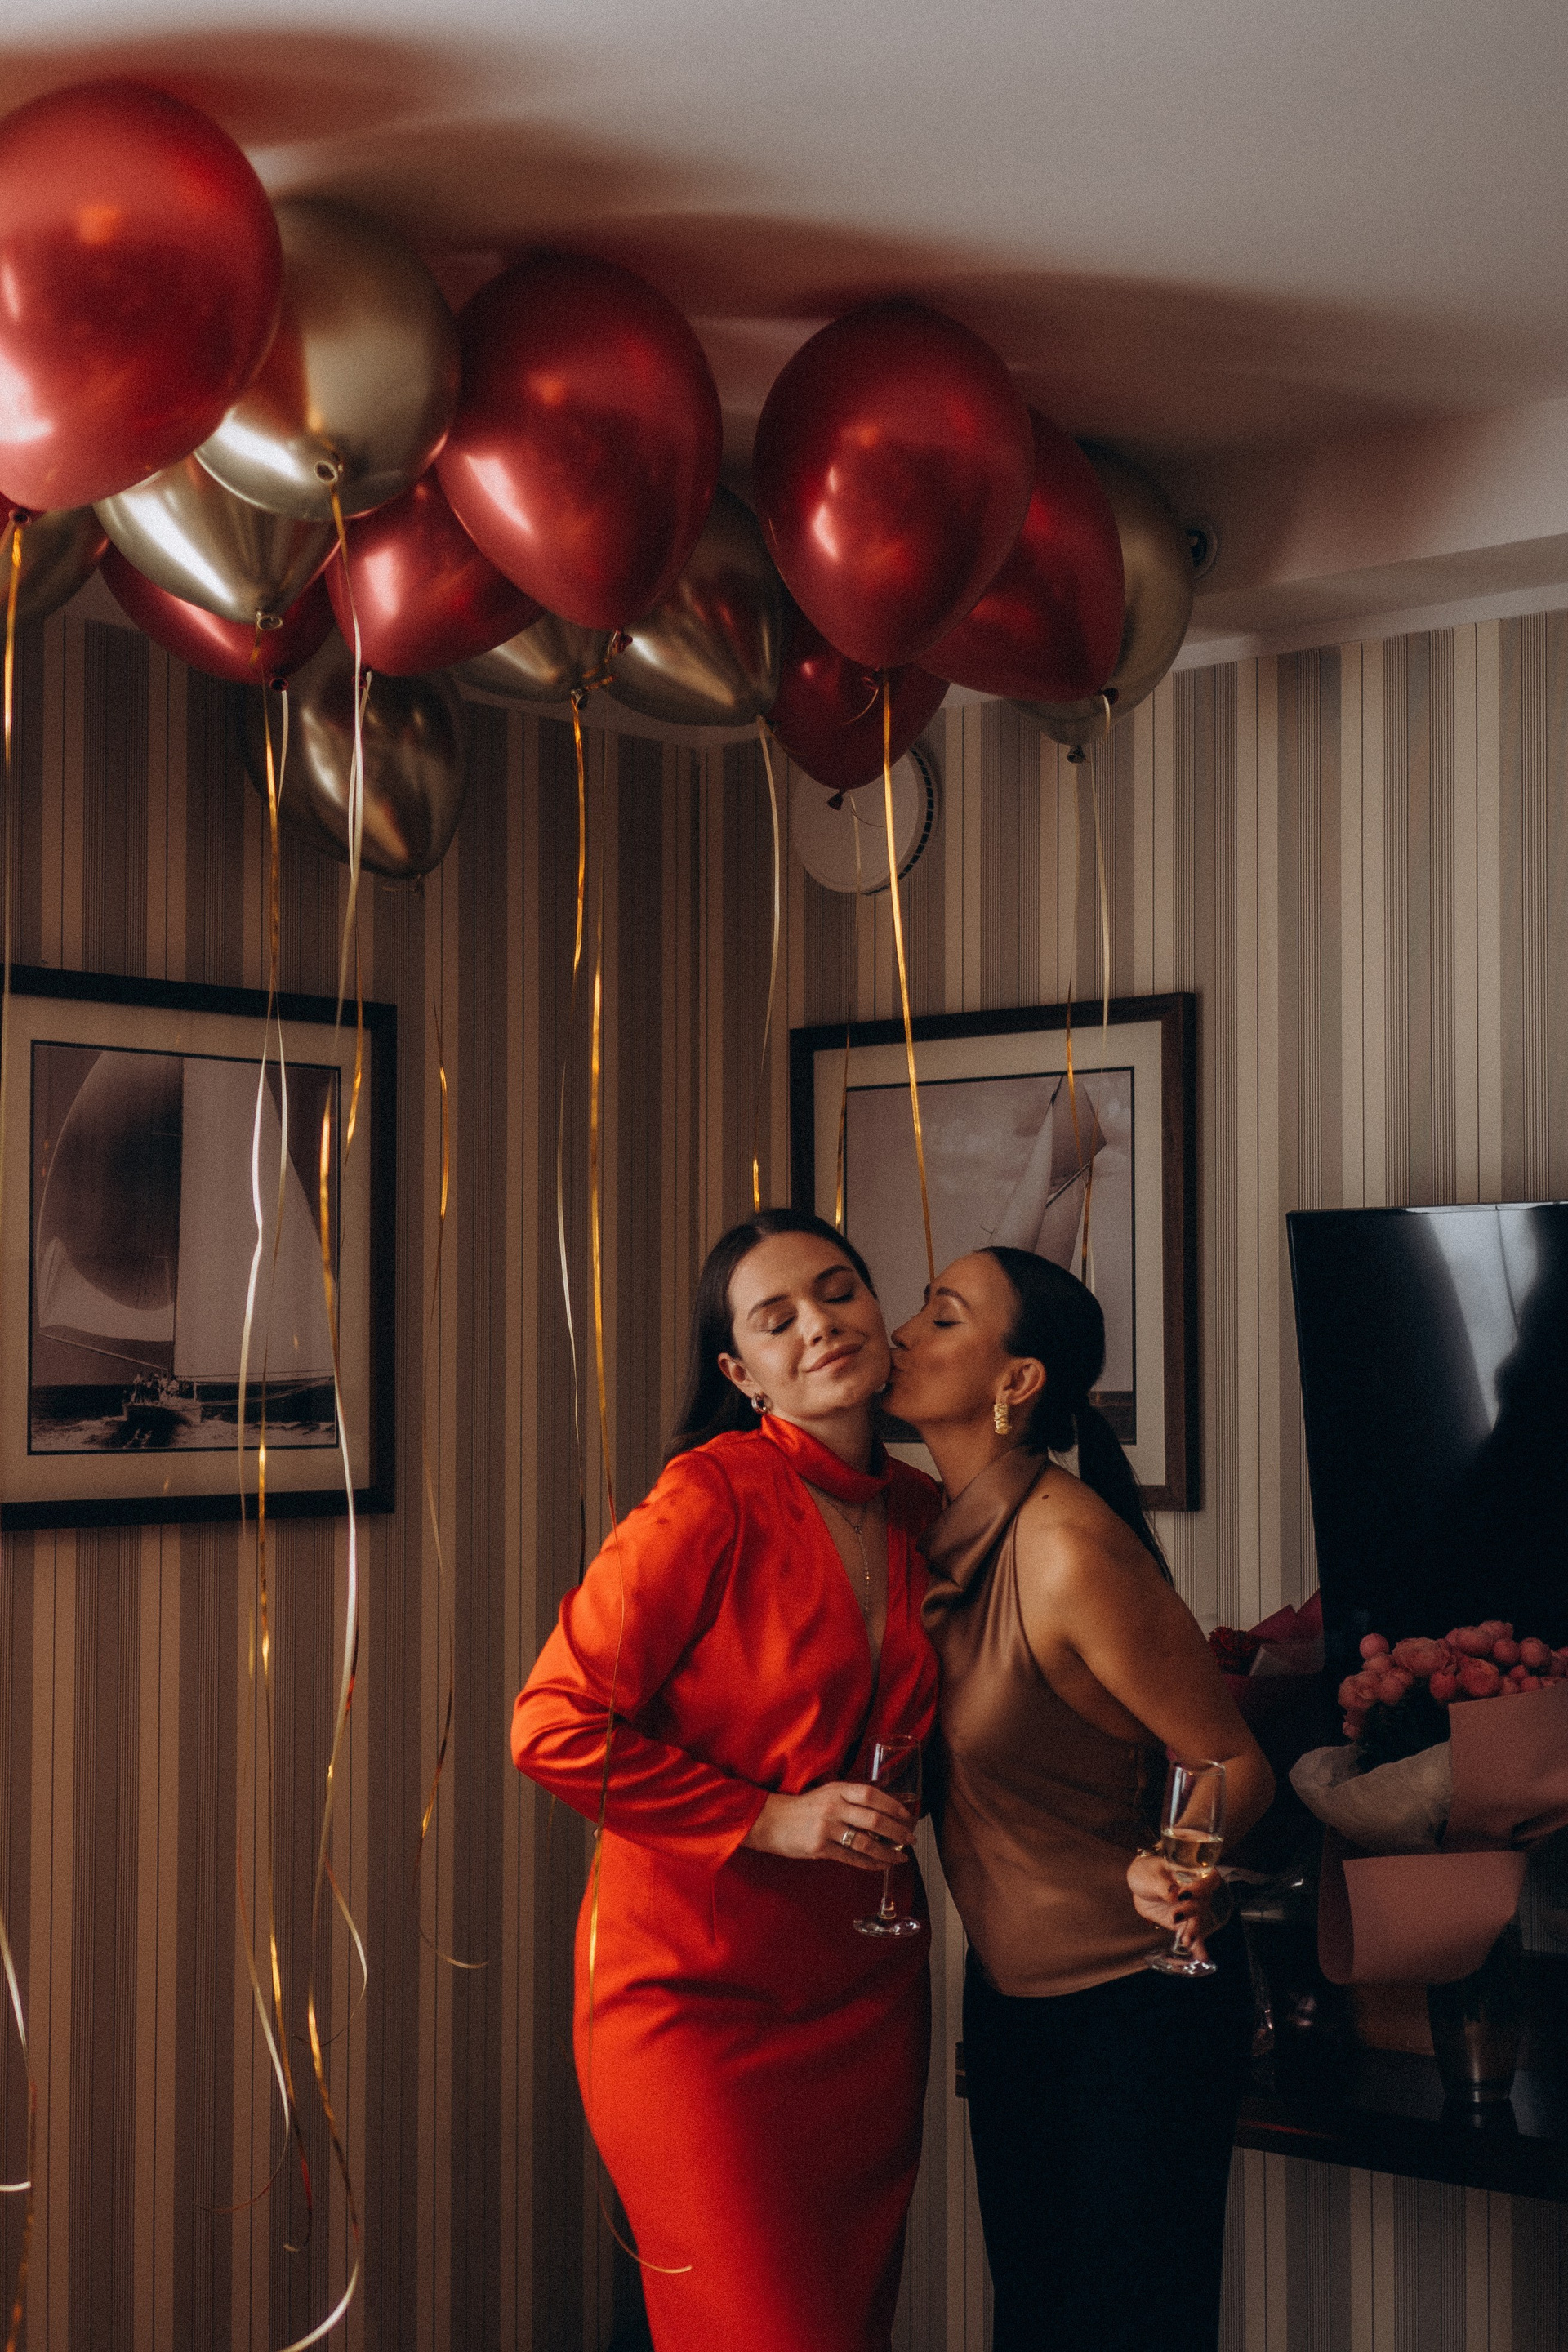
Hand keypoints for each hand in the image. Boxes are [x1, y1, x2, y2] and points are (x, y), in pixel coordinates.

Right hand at [743, 1781, 915, 1872]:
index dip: (893, 1806)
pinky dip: (870, 1864)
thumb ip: (850, 1799)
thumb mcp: (826, 1794)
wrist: (770, 1820)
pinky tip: (880, 1866)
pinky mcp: (820, 1848)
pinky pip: (852, 1858)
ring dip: (887, 1852)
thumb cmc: (803, 1808)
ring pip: (866, 1843)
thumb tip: (882, 1811)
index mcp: (837, 1790)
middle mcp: (834, 1807)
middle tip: (911, 1839)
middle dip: (898, 1831)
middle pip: (874, 1820)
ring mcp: (827, 1828)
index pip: (872, 1795)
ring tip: (900, 1857)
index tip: (908, 1816)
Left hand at [1127, 1850, 1228, 1965]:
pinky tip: (1202, 1957)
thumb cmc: (1146, 1872)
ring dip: (1194, 1931)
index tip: (1183, 1894)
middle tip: (1175, 1917)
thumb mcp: (1150, 1875)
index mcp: (1191, 1873)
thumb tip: (1174, 1895)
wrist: (1138, 1886)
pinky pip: (1195, 1935)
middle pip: (1203, 1902)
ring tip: (1186, 1941)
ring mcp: (1191, 1909)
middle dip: (1191, 1911)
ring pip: (1199, 1920)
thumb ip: (1162, 1885)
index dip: (1201, 1886)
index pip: (1208, 1878)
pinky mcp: (1184, 1923)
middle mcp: (1197, 1892)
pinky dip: (1198, 1946)